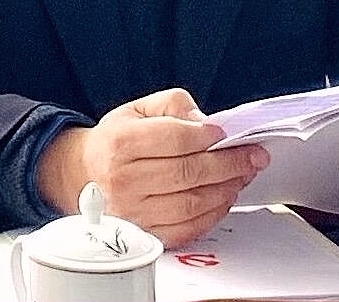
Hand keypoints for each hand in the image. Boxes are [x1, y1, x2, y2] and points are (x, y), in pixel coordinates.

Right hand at [36, 88, 269, 246]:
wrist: (85, 174)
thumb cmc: (116, 140)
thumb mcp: (139, 108)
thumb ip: (174, 105)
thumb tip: (205, 123)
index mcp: (120, 143)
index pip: (175, 139)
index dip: (207, 136)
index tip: (226, 132)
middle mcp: (123, 180)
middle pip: (188, 173)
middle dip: (230, 164)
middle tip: (253, 156)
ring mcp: (132, 212)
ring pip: (192, 204)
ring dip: (226, 189)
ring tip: (242, 174)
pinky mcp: (143, 234)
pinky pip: (187, 228)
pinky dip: (213, 214)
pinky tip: (224, 197)